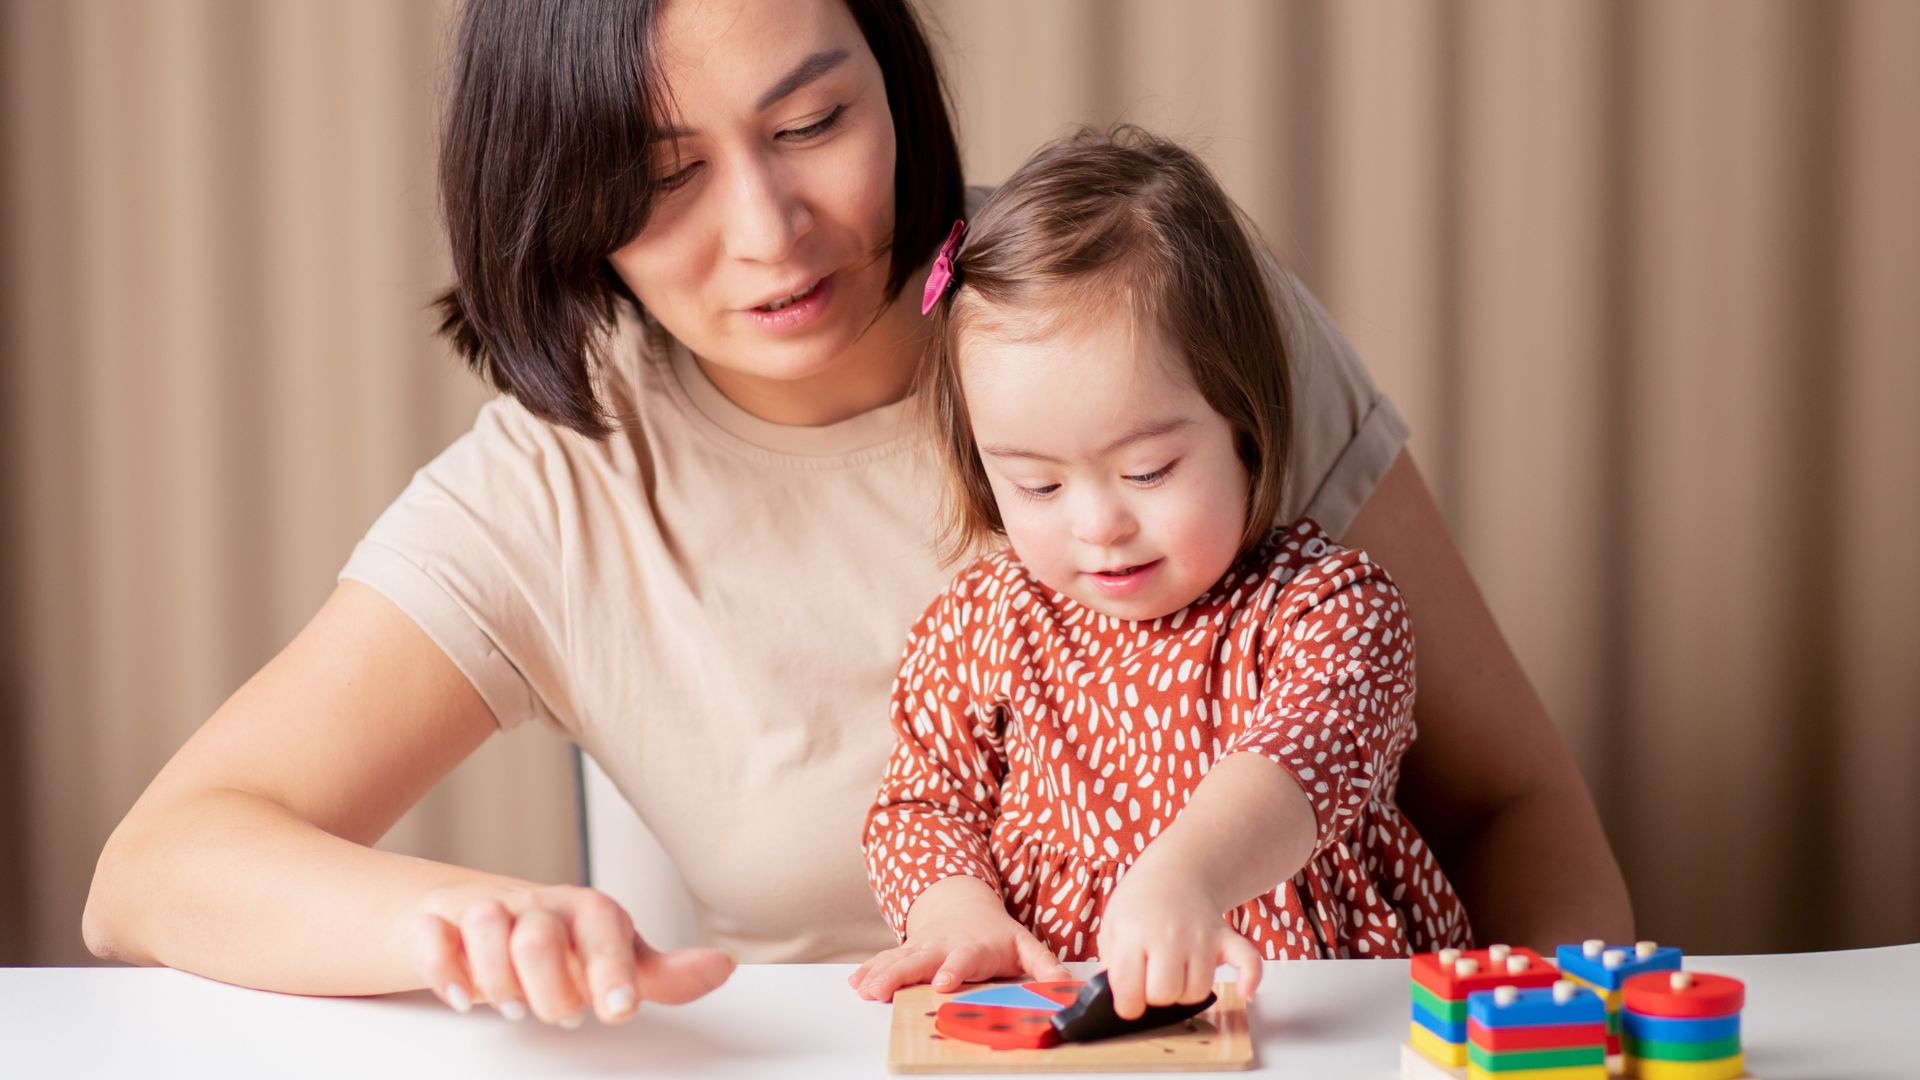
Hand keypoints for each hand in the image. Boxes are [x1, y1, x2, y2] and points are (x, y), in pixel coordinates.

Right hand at [409, 882, 733, 1024]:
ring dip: (494, 976)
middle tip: (555, 1012)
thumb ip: (665, 974)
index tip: (617, 1010)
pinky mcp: (441, 921)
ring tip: (510, 1003)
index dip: (611, 974)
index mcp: (589, 914)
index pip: (604, 934)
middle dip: (546, 987)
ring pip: (484, 925)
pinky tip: (459, 995)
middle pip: (538, 937)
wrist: (491, 914)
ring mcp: (489, 910)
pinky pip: (432, 934)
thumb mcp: (617, 959)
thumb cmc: (563, 944)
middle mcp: (540, 906)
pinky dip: (441, 965)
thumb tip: (722, 967)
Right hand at [849, 875, 1069, 1001]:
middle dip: (900, 975)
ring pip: (897, 960)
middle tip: (882, 991)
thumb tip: (1065, 985)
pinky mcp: (906, 951)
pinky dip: (869, 970)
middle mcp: (943, 947)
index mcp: (973, 948)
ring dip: (879, 974)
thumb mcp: (1024, 946)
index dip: (953, 970)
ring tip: (864, 990)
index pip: (963, 959)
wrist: (963, 907)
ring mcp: (921, 948)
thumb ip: (1044, 965)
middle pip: (919, 960)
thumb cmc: (995, 935)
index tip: (942, 983)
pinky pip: (885, 960)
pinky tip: (856, 982)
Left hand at [1096, 852, 1262, 1020]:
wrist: (1175, 871)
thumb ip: (1112, 964)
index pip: (1129, 989)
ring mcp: (1199, 936)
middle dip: (1156, 998)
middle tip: (1151, 982)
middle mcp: (1168, 935)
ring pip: (1197, 991)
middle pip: (1165, 994)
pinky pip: (1248, 963)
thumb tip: (1117, 998)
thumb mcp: (1112, 927)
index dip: (1127, 1005)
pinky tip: (1244, 992)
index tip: (1128, 1003)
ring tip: (1177, 974)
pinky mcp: (1225, 938)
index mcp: (1133, 933)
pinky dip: (1250, 980)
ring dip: (1186, 991)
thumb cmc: (1141, 904)